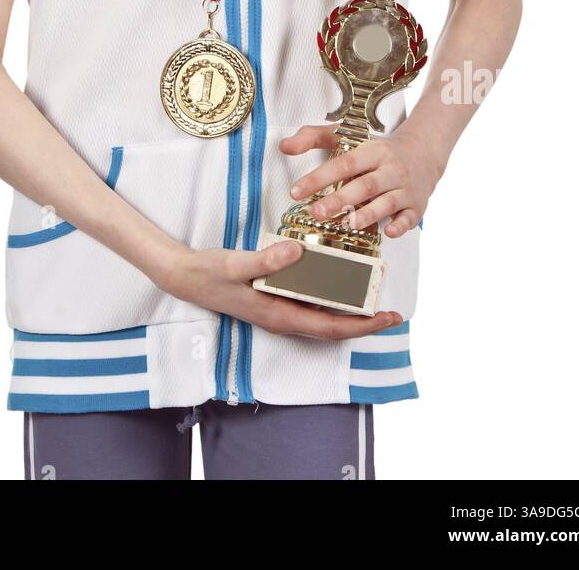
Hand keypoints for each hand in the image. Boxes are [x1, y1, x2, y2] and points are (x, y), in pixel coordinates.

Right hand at [155, 240, 402, 339]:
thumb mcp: (235, 264)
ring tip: (374, 296)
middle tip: (393, 310)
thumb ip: (265, 260)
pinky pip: (310, 304)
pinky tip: (339, 282)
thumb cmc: (209, 273)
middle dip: (364, 321)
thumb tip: (298, 253)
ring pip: (322, 317)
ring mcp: (279, 311)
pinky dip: (330, 298)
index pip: (331, 326)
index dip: (362, 325)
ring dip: (349, 310)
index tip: (388, 317)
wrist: (185, 277)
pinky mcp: (274, 300)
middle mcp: (284, 318)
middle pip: (333, 326)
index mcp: (279, 314)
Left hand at [279, 122, 443, 238]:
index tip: (297, 191)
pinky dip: (401, 225)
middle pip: (364, 185)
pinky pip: (410, 217)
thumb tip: (284, 146)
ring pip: (387, 201)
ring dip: (369, 213)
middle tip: (316, 213)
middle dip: (340, 199)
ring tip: (350, 224)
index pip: (343, 163)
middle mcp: (390, 169)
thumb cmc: (379, 149)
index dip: (319, 177)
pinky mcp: (416, 205)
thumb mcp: (347, 136)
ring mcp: (405, 188)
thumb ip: (313, 137)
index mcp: (372, 151)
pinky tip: (389, 231)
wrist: (423, 151)